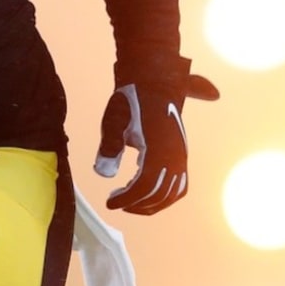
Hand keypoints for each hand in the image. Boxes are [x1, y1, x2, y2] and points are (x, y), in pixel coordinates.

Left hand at [94, 71, 218, 214]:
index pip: (145, 186)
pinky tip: (147, 192)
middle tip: (115, 202)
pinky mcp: (181, 154)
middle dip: (137, 204)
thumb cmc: (131, 100)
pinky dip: (166, 195)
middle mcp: (176, 156)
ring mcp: (181, 156)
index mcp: (159, 149)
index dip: (128, 199)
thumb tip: (103, 175)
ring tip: (130, 202)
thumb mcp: (114, 121)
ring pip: (173, 192)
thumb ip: (109, 148)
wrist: (154, 81)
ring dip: (152, 202)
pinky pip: (180, 184)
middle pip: (160, 193)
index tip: (110, 203)